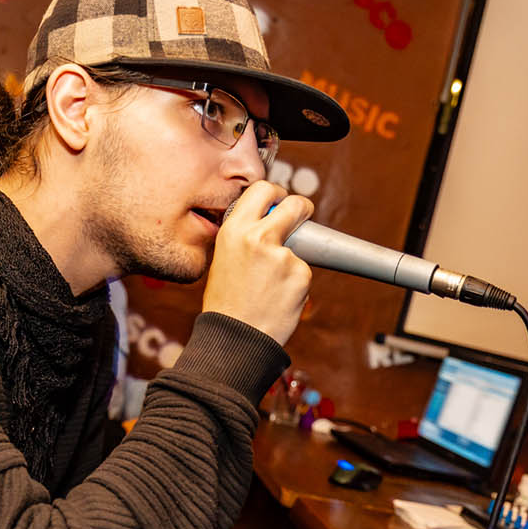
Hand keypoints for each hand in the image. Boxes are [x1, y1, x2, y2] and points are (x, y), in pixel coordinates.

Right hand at [202, 181, 313, 345]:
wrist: (235, 339)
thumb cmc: (226, 303)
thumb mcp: (224, 259)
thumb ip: (245, 237)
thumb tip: (269, 223)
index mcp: (234, 230)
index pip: (264, 189)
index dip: (278, 194)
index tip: (282, 201)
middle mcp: (258, 237)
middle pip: (296, 204)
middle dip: (303, 209)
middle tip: (303, 216)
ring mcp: (283, 256)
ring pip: (299, 249)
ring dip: (290, 264)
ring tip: (268, 289)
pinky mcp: (301, 275)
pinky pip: (302, 274)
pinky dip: (295, 285)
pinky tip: (277, 299)